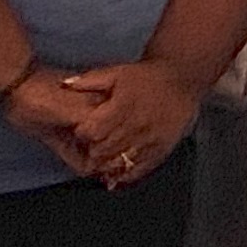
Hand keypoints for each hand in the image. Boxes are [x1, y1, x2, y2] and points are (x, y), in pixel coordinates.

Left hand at [46, 58, 204, 185]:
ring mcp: (149, 141)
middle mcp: (135, 126)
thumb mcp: (117, 72)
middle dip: (91, 151)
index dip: (82, 134)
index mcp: (122, 107)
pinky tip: (116, 174)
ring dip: (105, 164)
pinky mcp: (160, 150)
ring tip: (100, 160)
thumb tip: (65, 85)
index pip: (92, 131)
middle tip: (88, 148)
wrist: (181, 79)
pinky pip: (139, 170)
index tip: (81, 131)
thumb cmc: (147, 76)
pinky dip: (125, 175)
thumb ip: (90, 80)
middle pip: (103, 150)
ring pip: (119, 163)